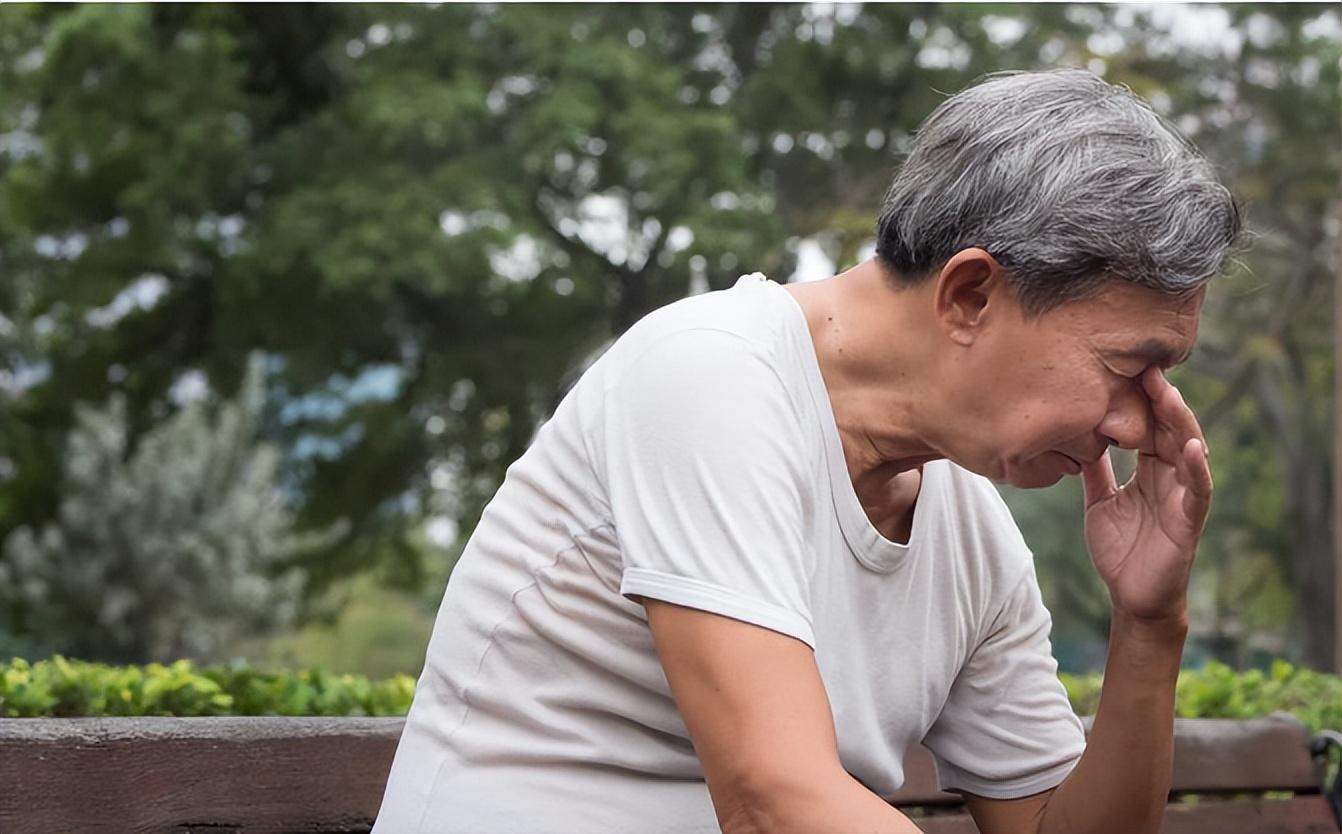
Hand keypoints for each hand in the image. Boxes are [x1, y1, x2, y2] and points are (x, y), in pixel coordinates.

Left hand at [1079, 366, 1212, 621]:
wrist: (1131, 596)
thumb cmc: (1119, 549)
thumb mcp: (1099, 501)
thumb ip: (1094, 470)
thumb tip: (1075, 435)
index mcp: (1150, 470)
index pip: (1148, 426)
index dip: (1140, 400)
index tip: (1124, 368)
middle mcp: (1170, 476)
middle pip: (1170, 429)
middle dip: (1160, 399)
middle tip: (1146, 367)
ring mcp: (1184, 496)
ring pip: (1188, 450)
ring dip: (1180, 422)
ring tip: (1169, 395)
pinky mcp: (1191, 520)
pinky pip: (1199, 489)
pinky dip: (1197, 468)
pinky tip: (1192, 448)